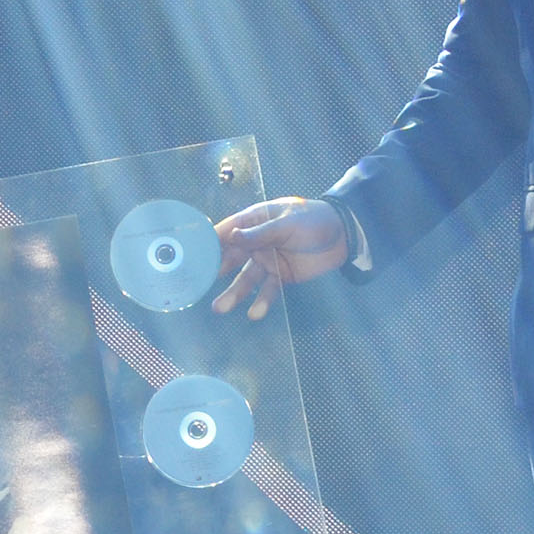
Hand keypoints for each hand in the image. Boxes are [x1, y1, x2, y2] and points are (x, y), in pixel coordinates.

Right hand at [211, 197, 350, 317]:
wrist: (344, 235)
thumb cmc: (313, 220)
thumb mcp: (287, 222)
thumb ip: (260, 233)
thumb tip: (232, 235)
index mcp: (254, 222)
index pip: (226, 231)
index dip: (208, 243)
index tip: (190, 256)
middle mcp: (255, 242)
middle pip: (231, 258)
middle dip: (215, 273)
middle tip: (197, 287)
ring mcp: (267, 260)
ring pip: (246, 279)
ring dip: (234, 293)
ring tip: (220, 308)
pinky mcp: (281, 277)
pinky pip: (267, 290)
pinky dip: (261, 302)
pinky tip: (254, 314)